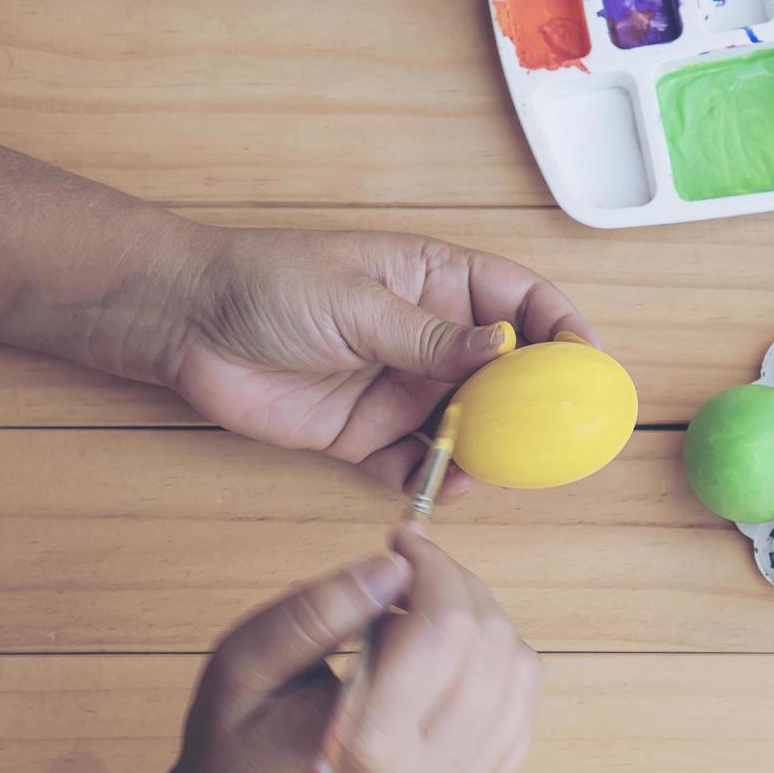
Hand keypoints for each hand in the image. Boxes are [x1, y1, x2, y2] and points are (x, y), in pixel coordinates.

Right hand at [160, 526, 541, 772]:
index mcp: (368, 747)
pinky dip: (495, 664)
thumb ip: (316, 610)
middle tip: (407, 575)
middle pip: (490, 643)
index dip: (432, 565)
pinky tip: (444, 658)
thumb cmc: (232, 751)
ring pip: (518, 670)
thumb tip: (396, 565)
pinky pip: (520, 707)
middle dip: (456, 585)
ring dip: (479, 622)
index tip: (399, 541)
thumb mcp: (243, 664)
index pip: (444, 627)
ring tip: (419, 618)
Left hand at [170, 227, 596, 496]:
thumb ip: (431, 335)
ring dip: (491, 449)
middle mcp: (430, 340)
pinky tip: (446, 488)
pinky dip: (435, 480)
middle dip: (538, 403)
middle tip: (558, 435)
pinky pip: (415, 465)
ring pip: (470, 425)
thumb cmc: (266, 284)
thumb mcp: (358, 301)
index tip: (588, 362)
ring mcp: (401, 389)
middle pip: (507, 373)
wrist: (185, 325)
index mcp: (436, 285)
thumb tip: (506, 347)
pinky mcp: (366, 435)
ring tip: (503, 469)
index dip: (561, 326)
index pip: (520, 300)